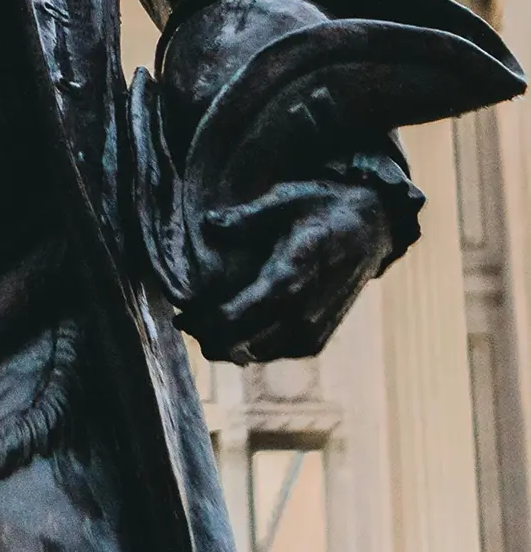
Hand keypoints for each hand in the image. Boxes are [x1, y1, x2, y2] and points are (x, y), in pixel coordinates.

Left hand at [177, 180, 391, 364]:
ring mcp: (316, 325)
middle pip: (247, 339)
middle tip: (185, 326)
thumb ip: (244, 217)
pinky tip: (237, 343)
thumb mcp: (283, 199)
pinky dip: (256, 351)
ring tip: (204, 335)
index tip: (181, 317)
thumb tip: (208, 224)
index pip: (243, 311)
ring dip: (231, 349)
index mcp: (293, 272)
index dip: (207, 321)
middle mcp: (305, 308)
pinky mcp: (322, 333)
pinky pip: (282, 352)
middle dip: (212, 338)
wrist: (371, 227)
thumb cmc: (321, 207)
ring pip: (264, 351)